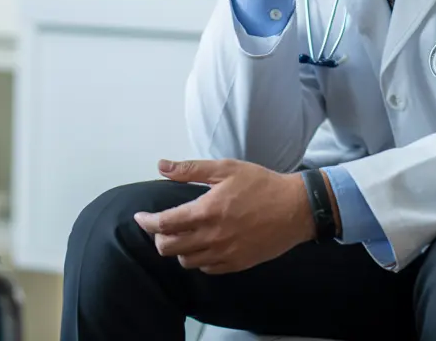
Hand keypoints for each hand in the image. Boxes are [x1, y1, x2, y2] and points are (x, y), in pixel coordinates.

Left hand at [134, 159, 315, 274]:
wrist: (296, 209)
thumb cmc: (261, 184)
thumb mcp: (225, 169)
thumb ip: (190, 169)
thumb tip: (161, 166)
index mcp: (206, 211)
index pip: (164, 224)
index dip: (147, 223)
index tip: (139, 218)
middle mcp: (212, 237)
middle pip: (169, 248)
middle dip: (159, 237)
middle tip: (162, 225)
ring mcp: (225, 254)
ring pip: (185, 261)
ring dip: (178, 248)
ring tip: (183, 233)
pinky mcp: (237, 264)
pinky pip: (206, 269)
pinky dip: (198, 258)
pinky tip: (203, 244)